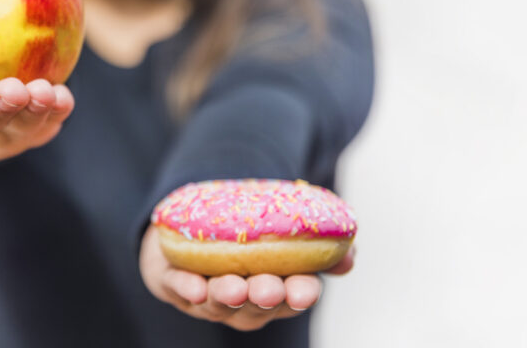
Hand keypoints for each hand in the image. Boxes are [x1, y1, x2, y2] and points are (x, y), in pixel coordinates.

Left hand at [139, 224, 354, 330]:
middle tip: (269, 288)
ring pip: (218, 303)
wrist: (196, 220)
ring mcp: (209, 295)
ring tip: (233, 287)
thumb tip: (351, 254)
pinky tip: (193, 286)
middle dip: (264, 298)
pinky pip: (178, 289)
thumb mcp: (286, 228)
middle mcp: (244, 301)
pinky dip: (185, 289)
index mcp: (277, 288)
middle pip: (256, 306)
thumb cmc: (250, 231)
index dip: (300, 294)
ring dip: (226, 296)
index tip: (306, 289)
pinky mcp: (175, 282)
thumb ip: (318, 240)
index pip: (294, 296)